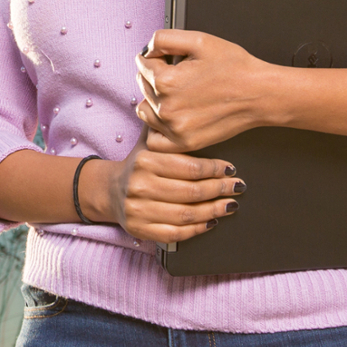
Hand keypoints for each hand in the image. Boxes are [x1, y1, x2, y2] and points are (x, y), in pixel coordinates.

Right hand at [85, 130, 244, 242]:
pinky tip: (211, 220)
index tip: (231, 169)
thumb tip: (195, 113)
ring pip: (186, 214)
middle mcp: (139, 186)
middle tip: (237, 186)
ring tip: (230, 204)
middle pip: (191, 191)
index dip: (215, 169)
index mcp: (144, 161)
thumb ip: (167, 130)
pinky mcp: (140, 229)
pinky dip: (197, 229)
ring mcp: (138, 210)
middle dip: (220, 189)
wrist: (110, 191)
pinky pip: (176, 233)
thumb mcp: (148, 143)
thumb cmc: (139, 165)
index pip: (189, 167)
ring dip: (214, 210)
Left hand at [135, 29, 279, 151]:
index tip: (167, 58)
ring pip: (144, 110)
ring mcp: (174, 128)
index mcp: (167, 81)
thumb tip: (147, 49)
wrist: (260, 94)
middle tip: (179, 73)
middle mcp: (167, 108)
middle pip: (142, 85)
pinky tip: (170, 116)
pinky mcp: (184, 142)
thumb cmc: (236, 67)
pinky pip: (154, 138)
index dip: (155, 56)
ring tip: (174, 93)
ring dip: (152, 100)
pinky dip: (157, 127)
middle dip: (155, 75)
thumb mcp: (200, 40)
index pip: (142, 63)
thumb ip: (164, 39)